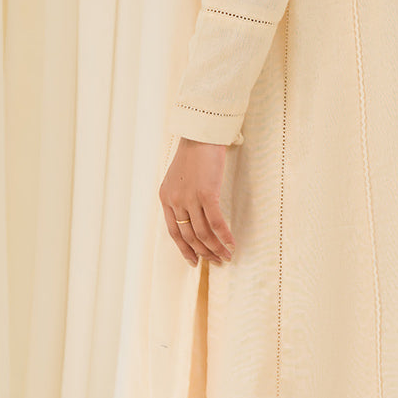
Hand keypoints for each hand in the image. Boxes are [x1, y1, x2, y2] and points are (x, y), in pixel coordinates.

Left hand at [159, 138, 235, 266]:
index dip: (185, 250)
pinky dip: (224, 236)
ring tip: (226, 256)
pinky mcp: (206, 194)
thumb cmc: (194, 154)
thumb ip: (182, 196)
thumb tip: (194, 216)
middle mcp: (175, 201)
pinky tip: (232, 244)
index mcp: (166, 198)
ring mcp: (190, 198)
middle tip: (216, 261)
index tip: (194, 261)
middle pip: (189, 236)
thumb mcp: (179, 177)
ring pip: (203, 233)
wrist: (201, 136)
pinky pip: (216, 223)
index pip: (174, 232)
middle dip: (203, 253)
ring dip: (215, 248)